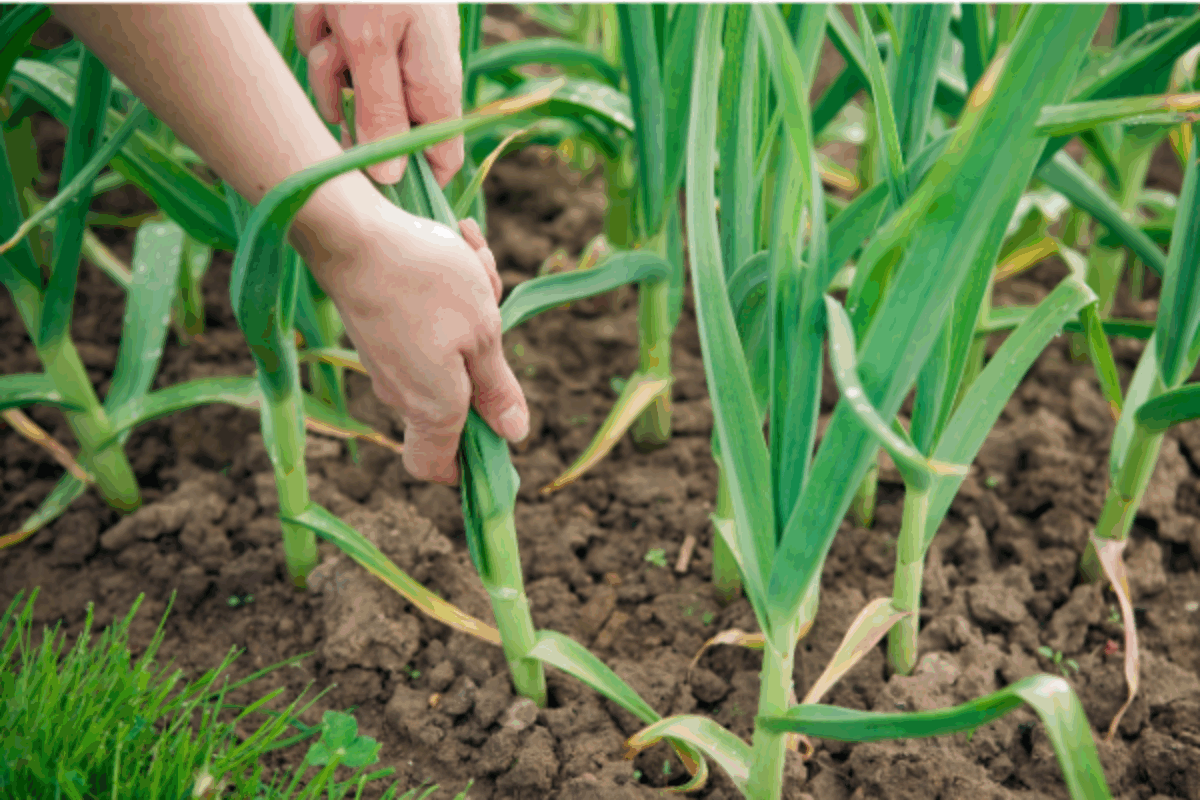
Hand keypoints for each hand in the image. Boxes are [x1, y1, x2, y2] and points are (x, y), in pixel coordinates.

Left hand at [295, 4, 463, 186]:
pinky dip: (322, 26)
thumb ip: (380, 110)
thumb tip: (391, 177)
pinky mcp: (372, 27)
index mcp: (436, 85)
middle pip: (380, 124)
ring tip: (330, 16)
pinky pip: (335, 49)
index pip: (442, 159)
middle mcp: (422, 73)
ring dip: (326, 57)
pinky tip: (325, 5)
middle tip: (335, 70)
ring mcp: (398, 50)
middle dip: (346, 102)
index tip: (365, 182)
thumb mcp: (369, 41)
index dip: (410, 179)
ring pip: (347, 84)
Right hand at [309, 201, 524, 484]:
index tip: (496, 436)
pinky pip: (427, 320)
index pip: (436, 468)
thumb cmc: (426, 283)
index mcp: (432, 408)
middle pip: (457, 396)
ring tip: (475, 259)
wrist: (352, 233)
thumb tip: (513, 434)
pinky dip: (449, 286)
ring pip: (448, 346)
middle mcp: (402, 393)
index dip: (466, 465)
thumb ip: (497, 388)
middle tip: (496, 306)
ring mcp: (386, 360)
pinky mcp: (378, 328)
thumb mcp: (483, 334)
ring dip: (474, 305)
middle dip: (488, 353)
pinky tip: (458, 242)